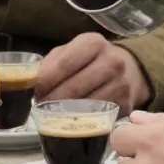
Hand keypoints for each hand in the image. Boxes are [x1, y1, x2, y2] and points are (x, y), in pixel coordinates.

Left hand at [36, 34, 150, 111]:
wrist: (131, 69)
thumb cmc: (92, 60)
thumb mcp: (72, 52)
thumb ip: (51, 63)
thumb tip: (32, 84)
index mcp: (93, 43)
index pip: (66, 63)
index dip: (47, 80)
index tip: (35, 91)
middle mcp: (112, 61)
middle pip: (75, 86)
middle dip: (53, 99)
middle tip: (41, 107)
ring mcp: (121, 84)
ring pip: (86, 104)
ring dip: (66, 113)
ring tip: (53, 114)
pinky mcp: (126, 104)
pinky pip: (99, 116)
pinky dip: (83, 120)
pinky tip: (73, 120)